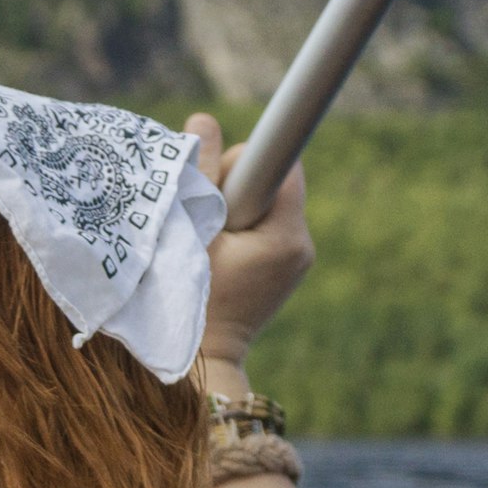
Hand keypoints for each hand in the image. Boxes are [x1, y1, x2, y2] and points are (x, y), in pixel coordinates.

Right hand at [187, 112, 311, 370]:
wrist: (201, 366)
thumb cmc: (187, 302)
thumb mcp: (186, 234)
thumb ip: (197, 175)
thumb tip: (204, 121)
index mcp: (285, 236)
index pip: (281, 163)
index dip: (244, 159)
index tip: (227, 165)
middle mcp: (301, 244)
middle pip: (272, 179)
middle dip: (234, 184)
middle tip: (202, 220)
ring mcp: (297, 258)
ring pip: (266, 202)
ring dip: (235, 207)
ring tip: (207, 242)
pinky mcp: (286, 267)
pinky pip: (265, 224)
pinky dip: (240, 226)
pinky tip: (218, 253)